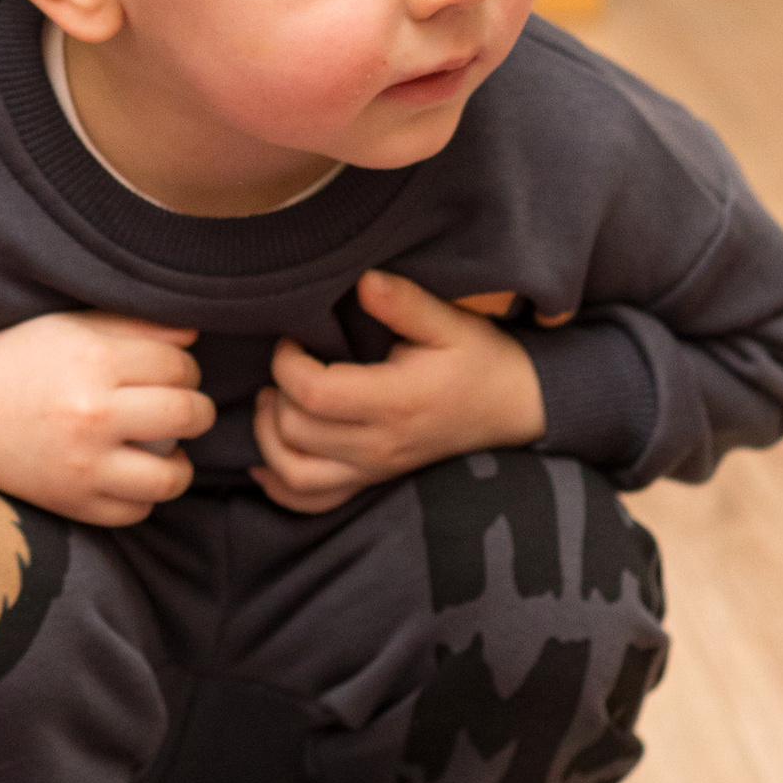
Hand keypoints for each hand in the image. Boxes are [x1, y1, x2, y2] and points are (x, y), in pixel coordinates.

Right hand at [0, 310, 212, 523]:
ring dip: (179, 463)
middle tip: (183, 408)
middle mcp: (93, 413)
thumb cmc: (17, 360)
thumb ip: (132, 326)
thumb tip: (193, 338)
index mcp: (93, 360)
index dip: (186, 368)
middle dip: (197, 410)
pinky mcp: (73, 502)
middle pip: (187, 414)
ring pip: (171, 476)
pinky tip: (132, 474)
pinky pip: (136, 511)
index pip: (179, 366)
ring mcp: (84, 465)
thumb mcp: (68, 326)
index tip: (173, 373)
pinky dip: (143, 496)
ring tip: (166, 450)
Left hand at [252, 266, 545, 513]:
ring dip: (268, 438)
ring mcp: (375, 470)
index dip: (286, 362)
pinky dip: (281, 484)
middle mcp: (379, 445)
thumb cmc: (480, 360)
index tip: (293, 338)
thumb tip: (363, 280)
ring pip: (294, 474)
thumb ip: (404, 303)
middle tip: (288, 364)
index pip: (312, 393)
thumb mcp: (451, 323)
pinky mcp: (373, 481)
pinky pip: (314, 502)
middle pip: (294, 431)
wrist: (515, 407)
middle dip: (275, 393)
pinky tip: (267, 459)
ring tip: (273, 401)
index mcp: (395, 403)